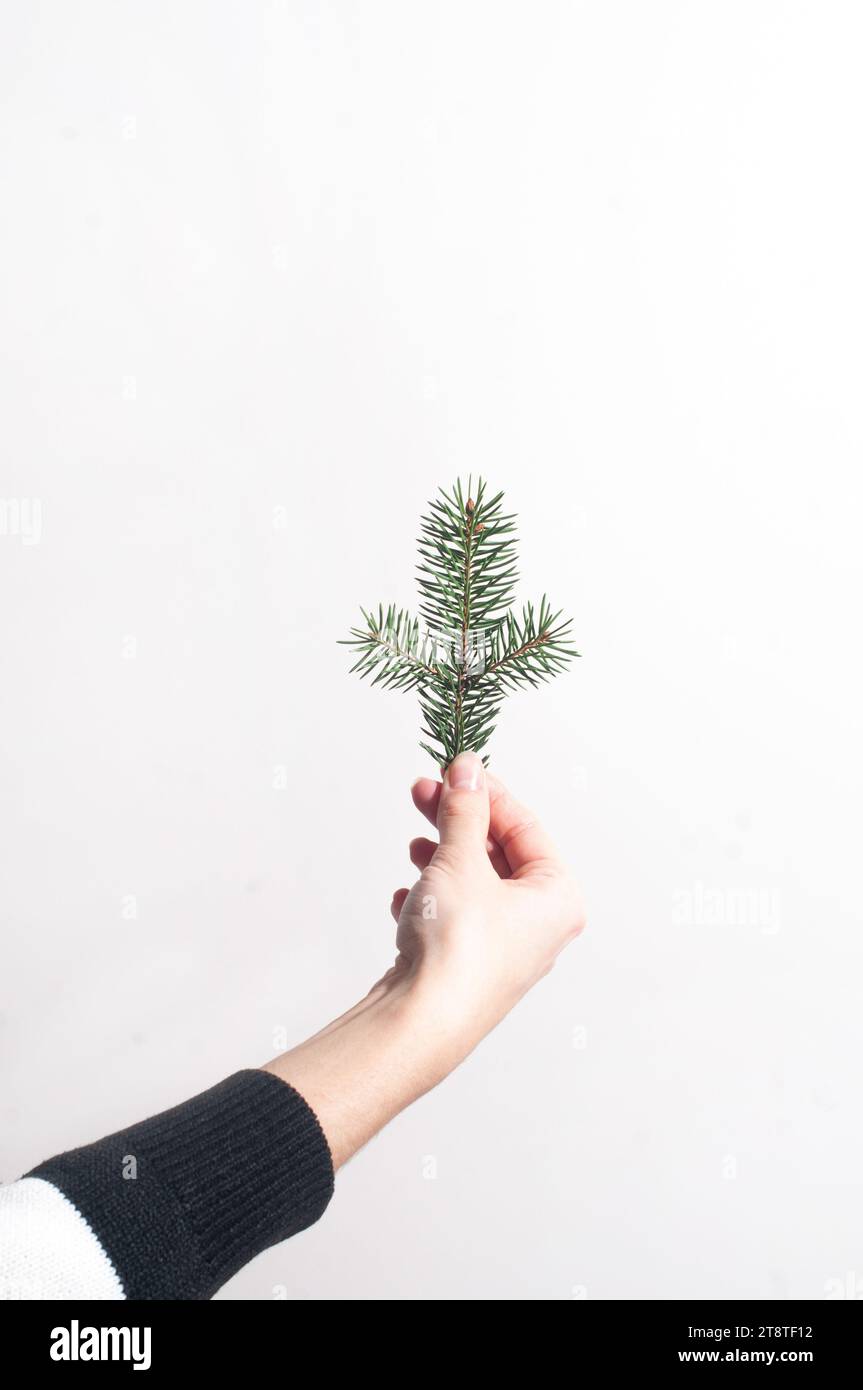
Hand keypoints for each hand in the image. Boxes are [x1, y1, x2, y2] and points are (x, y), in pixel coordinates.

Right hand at [264, 753, 584, 1167]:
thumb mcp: (461, 860)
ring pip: (474, 885)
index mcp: (558, 897)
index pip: (525, 826)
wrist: (421, 1023)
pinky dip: (431, 899)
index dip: (486, 793)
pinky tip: (405, 898)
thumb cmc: (456, 948)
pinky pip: (454, 918)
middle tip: (422, 792)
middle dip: (458, 822)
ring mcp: (505, 951)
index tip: (455, 769)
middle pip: (498, 854)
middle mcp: (540, 927)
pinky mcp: (470, 969)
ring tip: (413, 845)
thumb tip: (468, 770)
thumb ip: (464, 810)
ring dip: (442, 858)